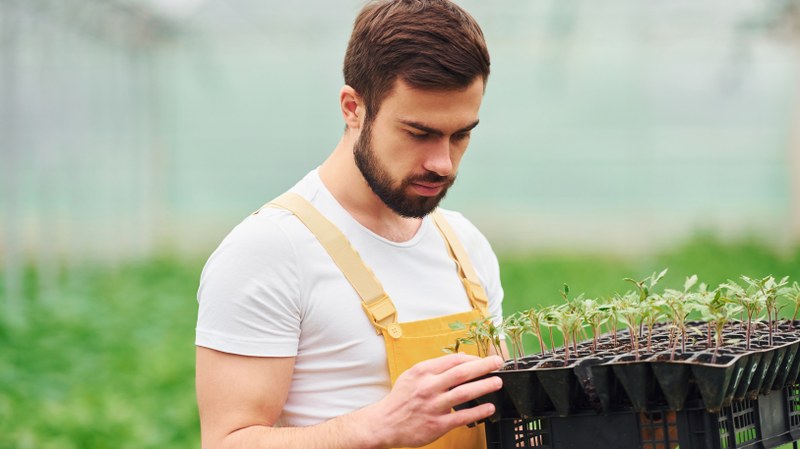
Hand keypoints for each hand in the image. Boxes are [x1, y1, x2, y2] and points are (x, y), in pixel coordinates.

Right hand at [366, 353, 502, 447]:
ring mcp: (434, 406)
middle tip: (498, 363)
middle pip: (461, 373)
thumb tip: (459, 361)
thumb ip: (433, 369)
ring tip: (497, 382)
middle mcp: (428, 387)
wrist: (385, 423)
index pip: (453, 360)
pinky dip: (478, 412)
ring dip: (484, 386)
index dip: (472, 358)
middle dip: (483, 366)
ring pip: (464, 393)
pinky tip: (489, 407)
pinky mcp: (437, 424)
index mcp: (423, 372)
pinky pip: (462, 417)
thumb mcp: (412, 376)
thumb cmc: (401, 399)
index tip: (484, 358)